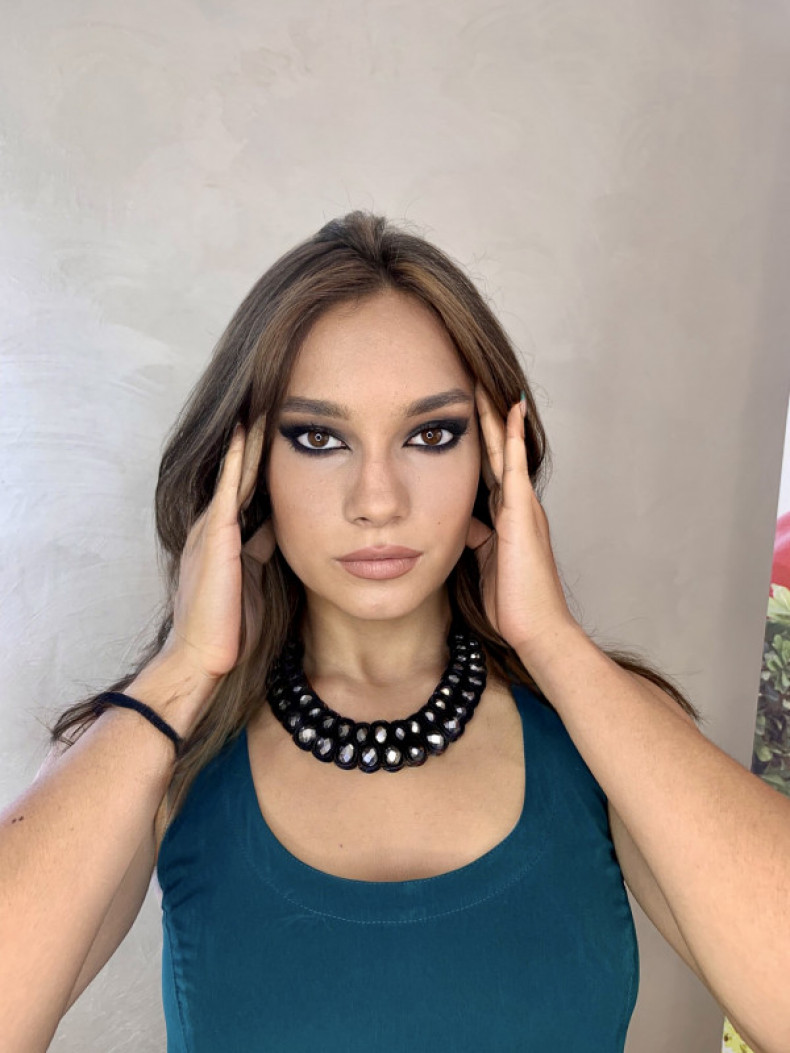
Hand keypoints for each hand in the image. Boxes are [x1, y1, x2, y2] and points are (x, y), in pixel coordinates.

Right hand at [165, 415, 275, 679]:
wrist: (204, 657)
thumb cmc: (230, 627)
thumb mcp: (255, 577)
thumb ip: (264, 549)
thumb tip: (282, 527)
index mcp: (225, 538)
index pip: (248, 490)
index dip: (263, 462)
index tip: (280, 432)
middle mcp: (214, 526)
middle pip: (241, 474)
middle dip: (255, 442)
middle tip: (269, 402)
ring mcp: (211, 528)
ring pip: (235, 473)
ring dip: (247, 440)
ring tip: (260, 403)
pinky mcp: (215, 536)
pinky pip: (228, 488)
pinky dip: (236, 459)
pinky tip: (245, 431)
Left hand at [465, 385, 578, 655]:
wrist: (536, 627)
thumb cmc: (512, 604)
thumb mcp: (485, 564)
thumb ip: (477, 538)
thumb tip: (465, 521)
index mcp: (508, 518)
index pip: (490, 470)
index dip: (479, 443)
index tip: (464, 415)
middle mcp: (518, 505)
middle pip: (498, 451)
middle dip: (486, 419)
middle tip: (474, 381)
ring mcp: (522, 506)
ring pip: (506, 449)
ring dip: (495, 416)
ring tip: (484, 381)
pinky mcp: (522, 511)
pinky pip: (516, 464)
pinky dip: (512, 435)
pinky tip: (509, 408)